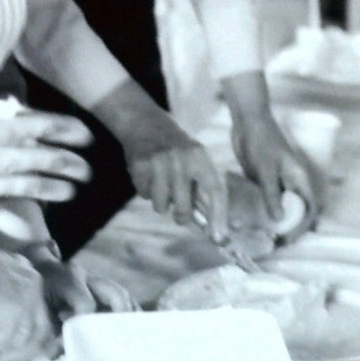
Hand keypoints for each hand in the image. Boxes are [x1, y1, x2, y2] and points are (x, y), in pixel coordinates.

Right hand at [0, 94, 89, 219]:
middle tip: (87, 170)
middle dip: (56, 164)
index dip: (52, 130)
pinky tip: (25, 229)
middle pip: (18, 163)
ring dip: (40, 191)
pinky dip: (3, 218)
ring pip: (5, 188)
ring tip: (70, 194)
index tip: (81, 133)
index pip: (16, 130)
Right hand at [0, 250, 51, 360]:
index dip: (28, 332)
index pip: (40, 313)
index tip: (16, 345)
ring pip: (22, 339)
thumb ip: (10, 290)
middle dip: (23, 349)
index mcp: (31, 276)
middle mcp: (35, 287)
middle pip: (41, 330)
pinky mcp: (14, 316)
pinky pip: (3, 340)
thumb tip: (9, 314)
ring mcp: (27, 302)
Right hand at [97, 80, 237, 246]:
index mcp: (200, 157)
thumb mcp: (194, 160)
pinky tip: (148, 175)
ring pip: (161, 205)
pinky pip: (145, 195)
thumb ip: (201, 189)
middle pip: (184, 207)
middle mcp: (182, 159)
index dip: (218, 217)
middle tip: (180, 216)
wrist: (144, 123)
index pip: (215, 191)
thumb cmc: (175, 149)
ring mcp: (159, 162)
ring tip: (161, 185)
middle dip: (182, 217)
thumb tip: (208, 225)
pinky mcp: (140, 165)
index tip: (219, 237)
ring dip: (161, 202)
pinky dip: (146, 191)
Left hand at [226, 75, 318, 231]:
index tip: (290, 238)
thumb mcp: (266, 169)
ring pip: (286, 206)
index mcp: (300, 177)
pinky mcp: (265, 180)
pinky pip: (270, 200)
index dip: (304, 226)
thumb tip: (279, 220)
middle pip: (300, 210)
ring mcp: (280, 181)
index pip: (310, 207)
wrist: (247, 121)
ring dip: (281, 222)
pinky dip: (268, 212)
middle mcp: (293, 181)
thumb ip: (272, 194)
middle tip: (279, 243)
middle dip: (294, 228)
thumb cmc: (260, 141)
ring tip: (270, 238)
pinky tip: (257, 222)